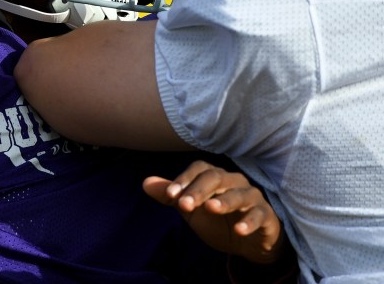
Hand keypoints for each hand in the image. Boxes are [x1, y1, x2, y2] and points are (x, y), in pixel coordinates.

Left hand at [143, 160, 285, 264]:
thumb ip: (170, 196)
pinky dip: (250, 221)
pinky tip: (239, 230)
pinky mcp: (266, 215)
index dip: (184, 179)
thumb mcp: (191, 210)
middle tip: (184, 205)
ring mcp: (252, 196)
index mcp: (214, 176)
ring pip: (240, 193)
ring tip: (211, 209)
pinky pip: (260, 214)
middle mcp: (233, 181)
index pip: (199, 169)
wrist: (247, 242)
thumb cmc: (216, 219)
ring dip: (225, 201)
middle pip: (216, 177)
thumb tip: (145, 183)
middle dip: (199, 190)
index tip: (169, 195)